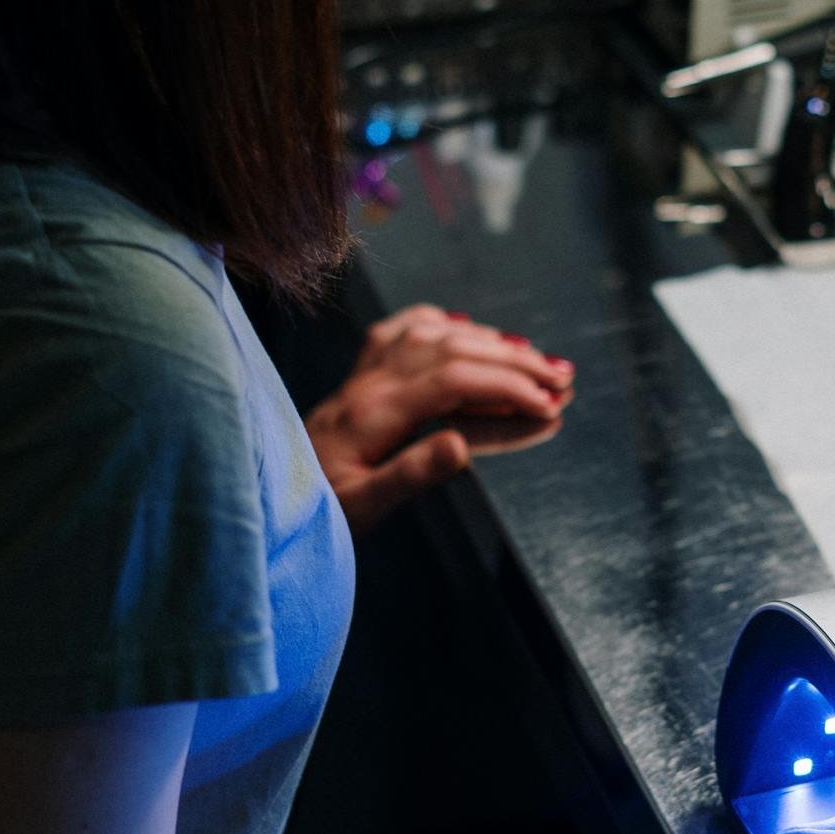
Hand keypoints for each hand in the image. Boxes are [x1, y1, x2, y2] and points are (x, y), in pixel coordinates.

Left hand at [305, 304, 574, 532]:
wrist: (269, 497)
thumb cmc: (319, 510)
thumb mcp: (364, 507)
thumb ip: (410, 475)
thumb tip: (460, 446)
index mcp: (373, 413)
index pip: (453, 382)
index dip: (507, 388)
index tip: (551, 407)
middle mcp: (369, 383)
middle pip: (453, 352)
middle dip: (515, 363)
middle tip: (565, 381)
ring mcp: (363, 374)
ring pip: (435, 336)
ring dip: (491, 342)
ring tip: (538, 360)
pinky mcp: (359, 376)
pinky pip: (401, 331)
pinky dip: (439, 323)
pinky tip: (465, 327)